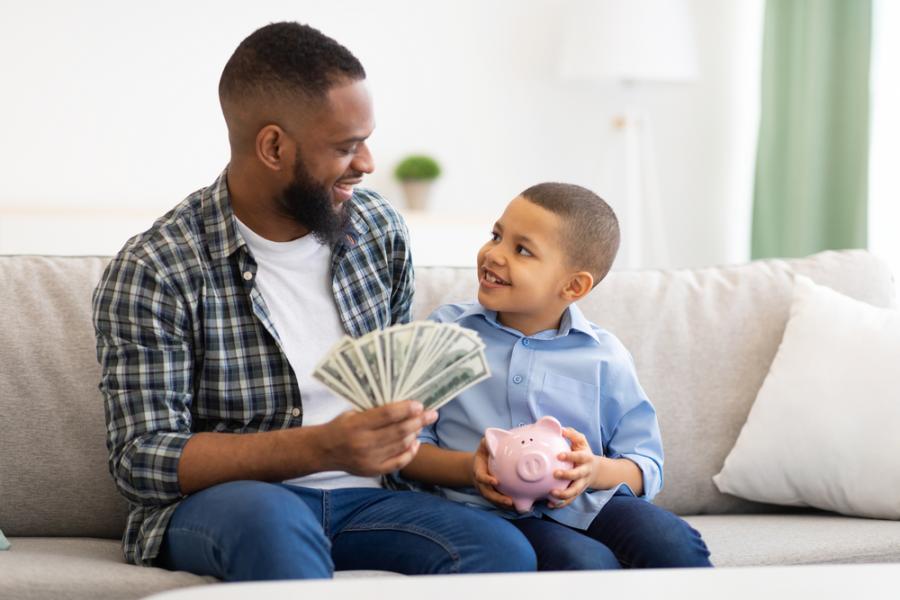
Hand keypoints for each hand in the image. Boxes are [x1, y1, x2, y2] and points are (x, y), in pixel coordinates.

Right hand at [319, 400, 436, 475]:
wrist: (323, 451)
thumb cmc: (340, 427)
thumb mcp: (352, 413)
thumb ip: (374, 411)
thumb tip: (403, 405)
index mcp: (357, 425)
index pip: (387, 415)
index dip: (406, 409)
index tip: (419, 405)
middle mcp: (364, 443)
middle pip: (399, 431)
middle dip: (419, 421)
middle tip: (432, 414)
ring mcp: (370, 459)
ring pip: (401, 445)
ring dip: (415, 434)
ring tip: (422, 425)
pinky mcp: (373, 471)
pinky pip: (398, 462)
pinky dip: (410, 452)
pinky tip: (416, 443)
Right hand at [472, 437, 514, 509]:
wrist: (476, 467)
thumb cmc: (482, 456)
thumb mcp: (483, 448)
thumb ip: (486, 443)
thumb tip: (489, 437)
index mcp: (479, 472)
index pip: (481, 477)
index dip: (486, 480)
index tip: (494, 481)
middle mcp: (482, 484)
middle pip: (488, 494)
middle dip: (498, 498)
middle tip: (508, 501)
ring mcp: (487, 490)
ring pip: (494, 500)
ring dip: (503, 504)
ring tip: (514, 505)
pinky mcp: (492, 494)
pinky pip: (498, 500)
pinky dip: (506, 505)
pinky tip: (516, 505)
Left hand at [549, 427, 598, 508]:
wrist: (596, 470)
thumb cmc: (583, 452)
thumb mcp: (581, 441)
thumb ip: (571, 434)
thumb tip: (560, 429)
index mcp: (586, 458)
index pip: (579, 457)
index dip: (570, 457)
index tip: (558, 455)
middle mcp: (585, 472)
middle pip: (578, 476)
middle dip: (567, 476)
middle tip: (555, 474)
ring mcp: (582, 484)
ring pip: (574, 491)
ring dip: (564, 494)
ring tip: (551, 494)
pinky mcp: (577, 492)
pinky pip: (570, 500)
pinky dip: (561, 503)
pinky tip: (550, 503)